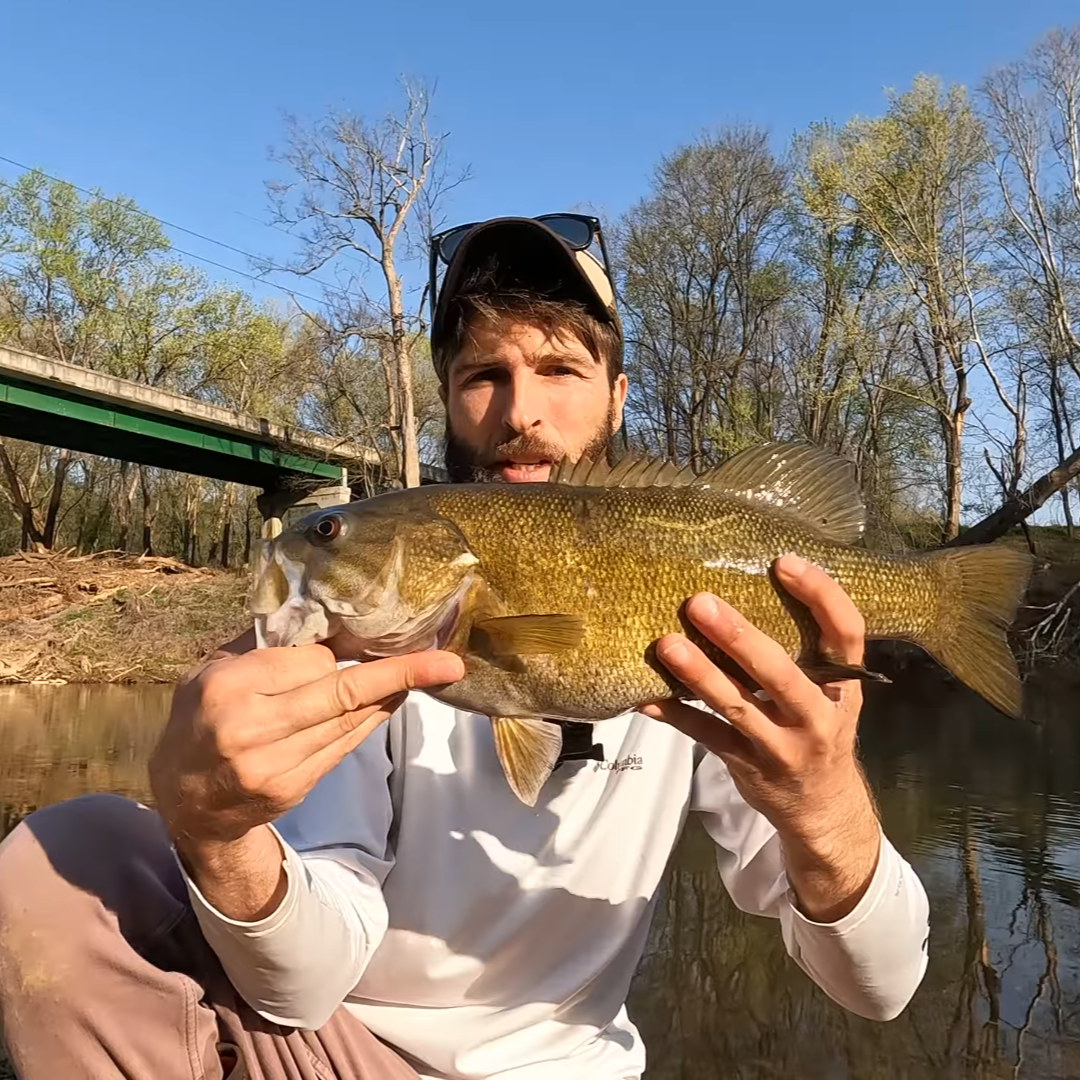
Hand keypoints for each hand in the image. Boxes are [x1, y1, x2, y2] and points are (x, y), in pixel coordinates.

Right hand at [149, 634, 463, 848]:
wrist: (185, 801)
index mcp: (227, 686)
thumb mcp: (212, 671)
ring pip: (350, 721)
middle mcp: (251, 726)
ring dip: (391, 696)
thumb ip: (265, 645)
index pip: (307, 661)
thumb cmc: (200, 719)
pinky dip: (371, 721)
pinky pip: (345, 746)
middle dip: (400, 674)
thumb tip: (324, 615)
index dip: (337, 651)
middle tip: (446, 662)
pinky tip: (389, 702)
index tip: (361, 639)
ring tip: (428, 673)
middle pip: (340, 693)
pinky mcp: (294, 787)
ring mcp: (274, 764)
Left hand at [641, 554, 880, 921]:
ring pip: (737, 706)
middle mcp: (817, 716)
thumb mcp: (829, 692)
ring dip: (699, 675)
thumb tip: (744, 584)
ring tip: (666, 644)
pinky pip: (706, 737)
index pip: (847, 632)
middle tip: (699, 602)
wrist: (824, 808)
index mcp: (843, 685)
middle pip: (782, 674)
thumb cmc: (817, 727)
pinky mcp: (747, 766)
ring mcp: (782, 746)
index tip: (783, 562)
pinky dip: (674, 715)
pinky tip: (646, 698)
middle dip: (740, 638)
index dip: (820, 595)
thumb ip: (804, 649)